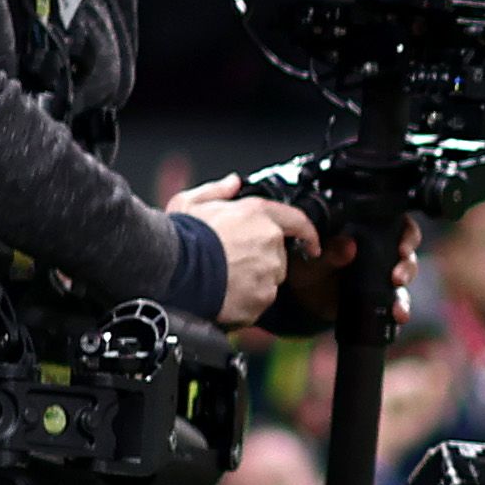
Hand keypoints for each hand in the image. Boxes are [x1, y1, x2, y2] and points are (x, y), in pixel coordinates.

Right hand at [172, 177, 320, 329]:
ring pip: (269, 279)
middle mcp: (270, 241)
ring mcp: (268, 271)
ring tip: (223, 279)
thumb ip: (217, 190)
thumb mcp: (191, 201)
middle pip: (278, 255)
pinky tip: (224, 295)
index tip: (311, 243)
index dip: (307, 233)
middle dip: (261, 260)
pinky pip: (259, 301)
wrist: (173, 271)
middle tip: (232, 263)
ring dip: (253, 281)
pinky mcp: (261, 298)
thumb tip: (233, 183)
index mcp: (258, 214)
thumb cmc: (181, 237)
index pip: (296, 220)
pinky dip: (246, 301)